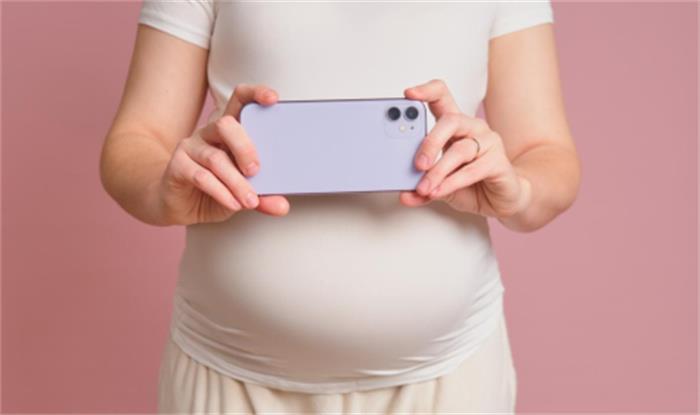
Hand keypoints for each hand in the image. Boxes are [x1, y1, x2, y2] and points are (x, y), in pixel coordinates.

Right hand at [157, 84, 289, 224]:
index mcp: (229, 132)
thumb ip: (262, 197)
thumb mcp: (242, 194)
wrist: (177, 205)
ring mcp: (191, 147)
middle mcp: (209, 133)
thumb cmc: (213, 191)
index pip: (240, 101)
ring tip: (250, 200)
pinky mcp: (178, 166)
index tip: (273, 99)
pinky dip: (221, 191)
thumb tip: (282, 206)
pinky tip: (232, 203)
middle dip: (245, 147)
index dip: (255, 94)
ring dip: (236, 181)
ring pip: (216, 158)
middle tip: (256, 171)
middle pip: (226, 125)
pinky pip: (201, 176)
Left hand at [399, 79, 531, 218]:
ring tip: (424, 188)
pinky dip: (451, 183)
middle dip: (430, 142)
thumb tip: (403, 194)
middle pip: (450, 120)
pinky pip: (472, 170)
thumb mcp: (439, 185)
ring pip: (460, 150)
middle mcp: (472, 128)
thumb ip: (421, 186)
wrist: (500, 201)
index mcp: (454, 126)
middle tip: (417, 164)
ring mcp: (488, 142)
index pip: (441, 97)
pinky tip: (438, 191)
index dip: (426, 91)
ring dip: (438, 171)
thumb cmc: (471, 185)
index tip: (408, 94)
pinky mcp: (499, 162)